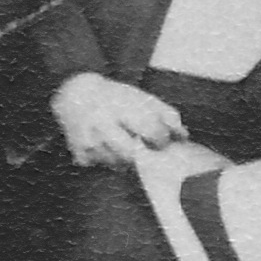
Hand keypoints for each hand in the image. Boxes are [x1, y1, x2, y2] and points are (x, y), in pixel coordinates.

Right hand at [52, 70, 184, 169]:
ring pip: (117, 164)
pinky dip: (106, 159)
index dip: (161, 139)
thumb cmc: (116, 97)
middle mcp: (102, 124)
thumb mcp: (141, 97)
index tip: (161, 140)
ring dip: (125, 158)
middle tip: (143, 147)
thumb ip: (166, 114)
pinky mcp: (79, 153)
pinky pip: (100, 166)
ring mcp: (88, 141)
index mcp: (121, 107)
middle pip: (132, 154)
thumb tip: (184, 136)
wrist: (76, 95)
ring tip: (121, 141)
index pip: (150, 131)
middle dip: (143, 154)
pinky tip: (104, 145)